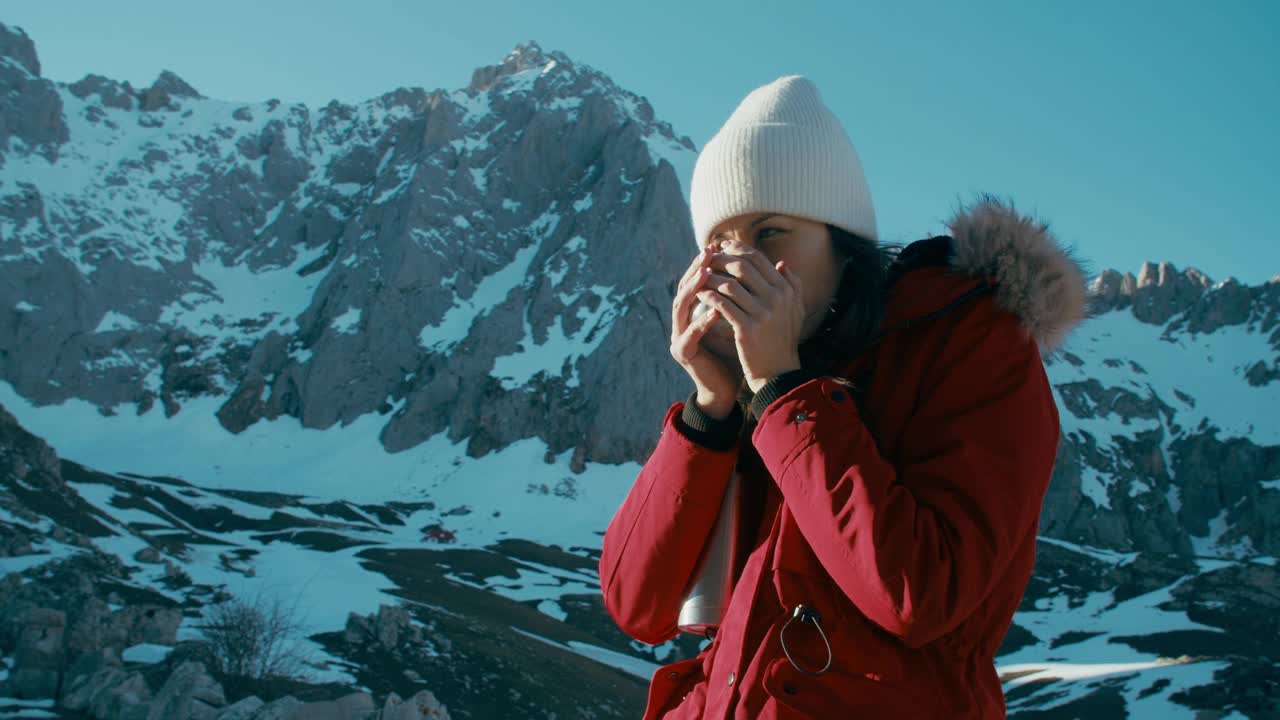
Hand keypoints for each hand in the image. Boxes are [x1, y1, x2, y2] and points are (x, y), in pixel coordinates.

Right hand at [670, 243, 743, 418]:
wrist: (728, 387)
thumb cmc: (738, 351)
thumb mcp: (746, 317)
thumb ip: (754, 293)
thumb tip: (781, 265)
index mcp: (695, 309)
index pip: (698, 279)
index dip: (708, 261)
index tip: (722, 245)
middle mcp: (682, 320)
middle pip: (684, 287)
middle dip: (696, 268)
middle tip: (708, 252)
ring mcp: (679, 335)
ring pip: (680, 306)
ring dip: (693, 288)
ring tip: (707, 273)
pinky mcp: (682, 352)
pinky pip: (690, 334)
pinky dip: (702, 322)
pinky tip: (715, 311)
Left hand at [694, 239, 803, 392]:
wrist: (778, 372)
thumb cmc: (783, 339)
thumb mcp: (795, 311)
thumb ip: (792, 285)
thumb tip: (783, 263)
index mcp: (786, 289)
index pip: (758, 259)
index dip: (737, 249)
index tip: (722, 247)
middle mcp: (776, 298)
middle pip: (742, 267)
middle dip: (721, 259)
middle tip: (706, 258)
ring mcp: (762, 313)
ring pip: (730, 285)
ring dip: (711, 277)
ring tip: (699, 276)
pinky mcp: (747, 328)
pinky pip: (722, 305)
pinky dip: (709, 296)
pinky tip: (700, 294)